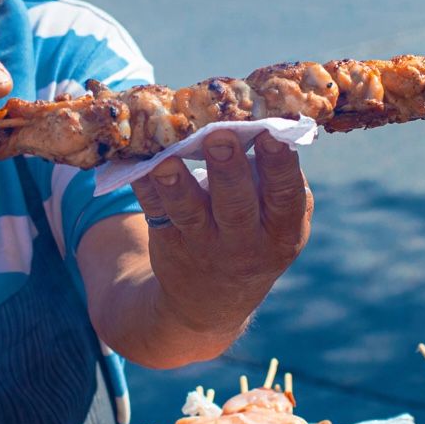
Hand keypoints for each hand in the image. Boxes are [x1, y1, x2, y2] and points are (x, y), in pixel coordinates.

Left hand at [130, 131, 312, 339]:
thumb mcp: (280, 224)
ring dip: (177, 184)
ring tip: (167, 161)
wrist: (210, 302)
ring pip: (189, 213)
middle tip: (219, 136)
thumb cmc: (255, 238)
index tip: (272, 134)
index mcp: (281, 233)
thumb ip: (279, 183)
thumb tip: (268, 121)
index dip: (280, 167)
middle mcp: (244, 244)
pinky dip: (144, 186)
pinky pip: (154, 211)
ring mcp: (202, 246)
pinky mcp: (168, 243)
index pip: (285, 198)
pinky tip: (139, 164)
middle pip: (236, 206)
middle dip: (228, 170)